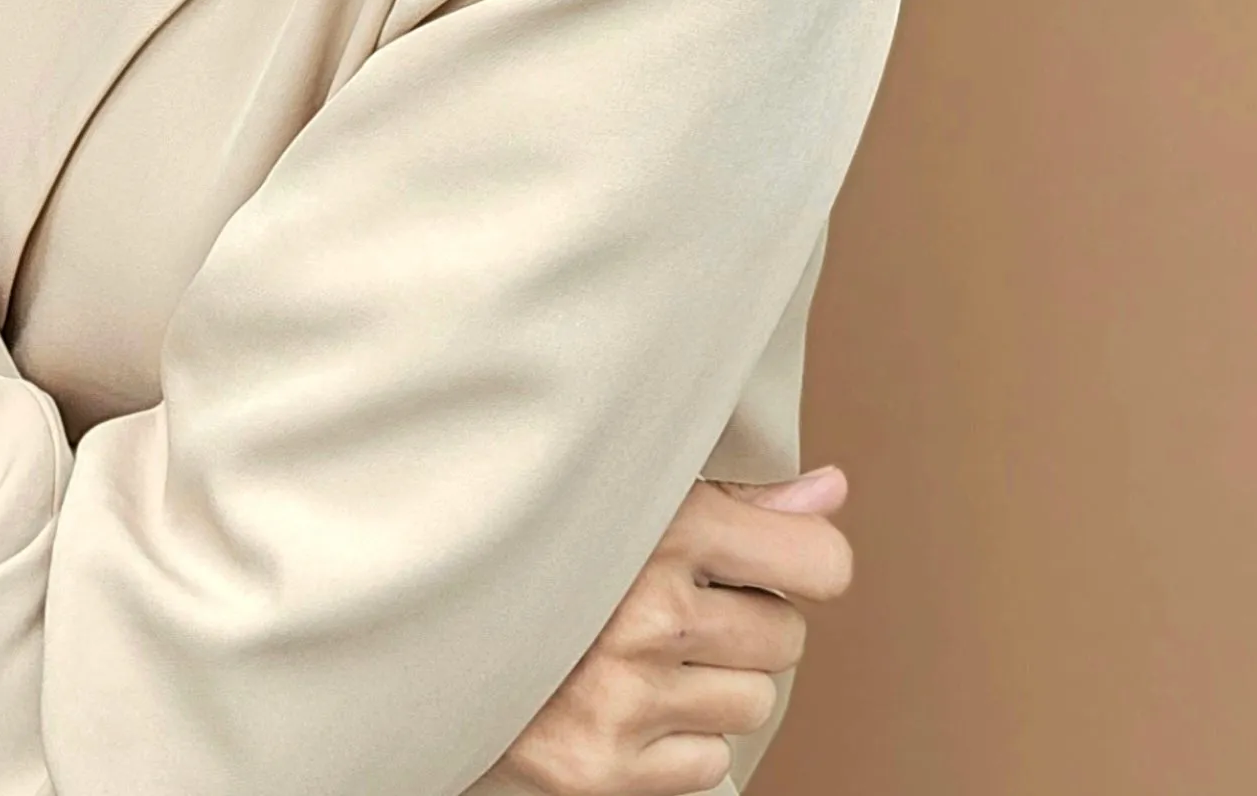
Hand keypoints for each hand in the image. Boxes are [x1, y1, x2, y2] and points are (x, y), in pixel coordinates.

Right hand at [485, 466, 853, 795]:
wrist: (424, 633)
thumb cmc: (537, 547)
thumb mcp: (628, 497)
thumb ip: (736, 499)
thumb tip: (832, 490)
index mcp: (659, 524)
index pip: (820, 563)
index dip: (807, 563)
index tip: (778, 560)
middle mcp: (647, 612)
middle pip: (787, 638)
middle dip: (744, 626)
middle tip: (674, 605)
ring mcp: (626, 698)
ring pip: (754, 703)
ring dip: (712, 685)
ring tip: (642, 651)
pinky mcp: (605, 770)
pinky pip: (710, 763)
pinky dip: (678, 743)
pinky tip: (625, 700)